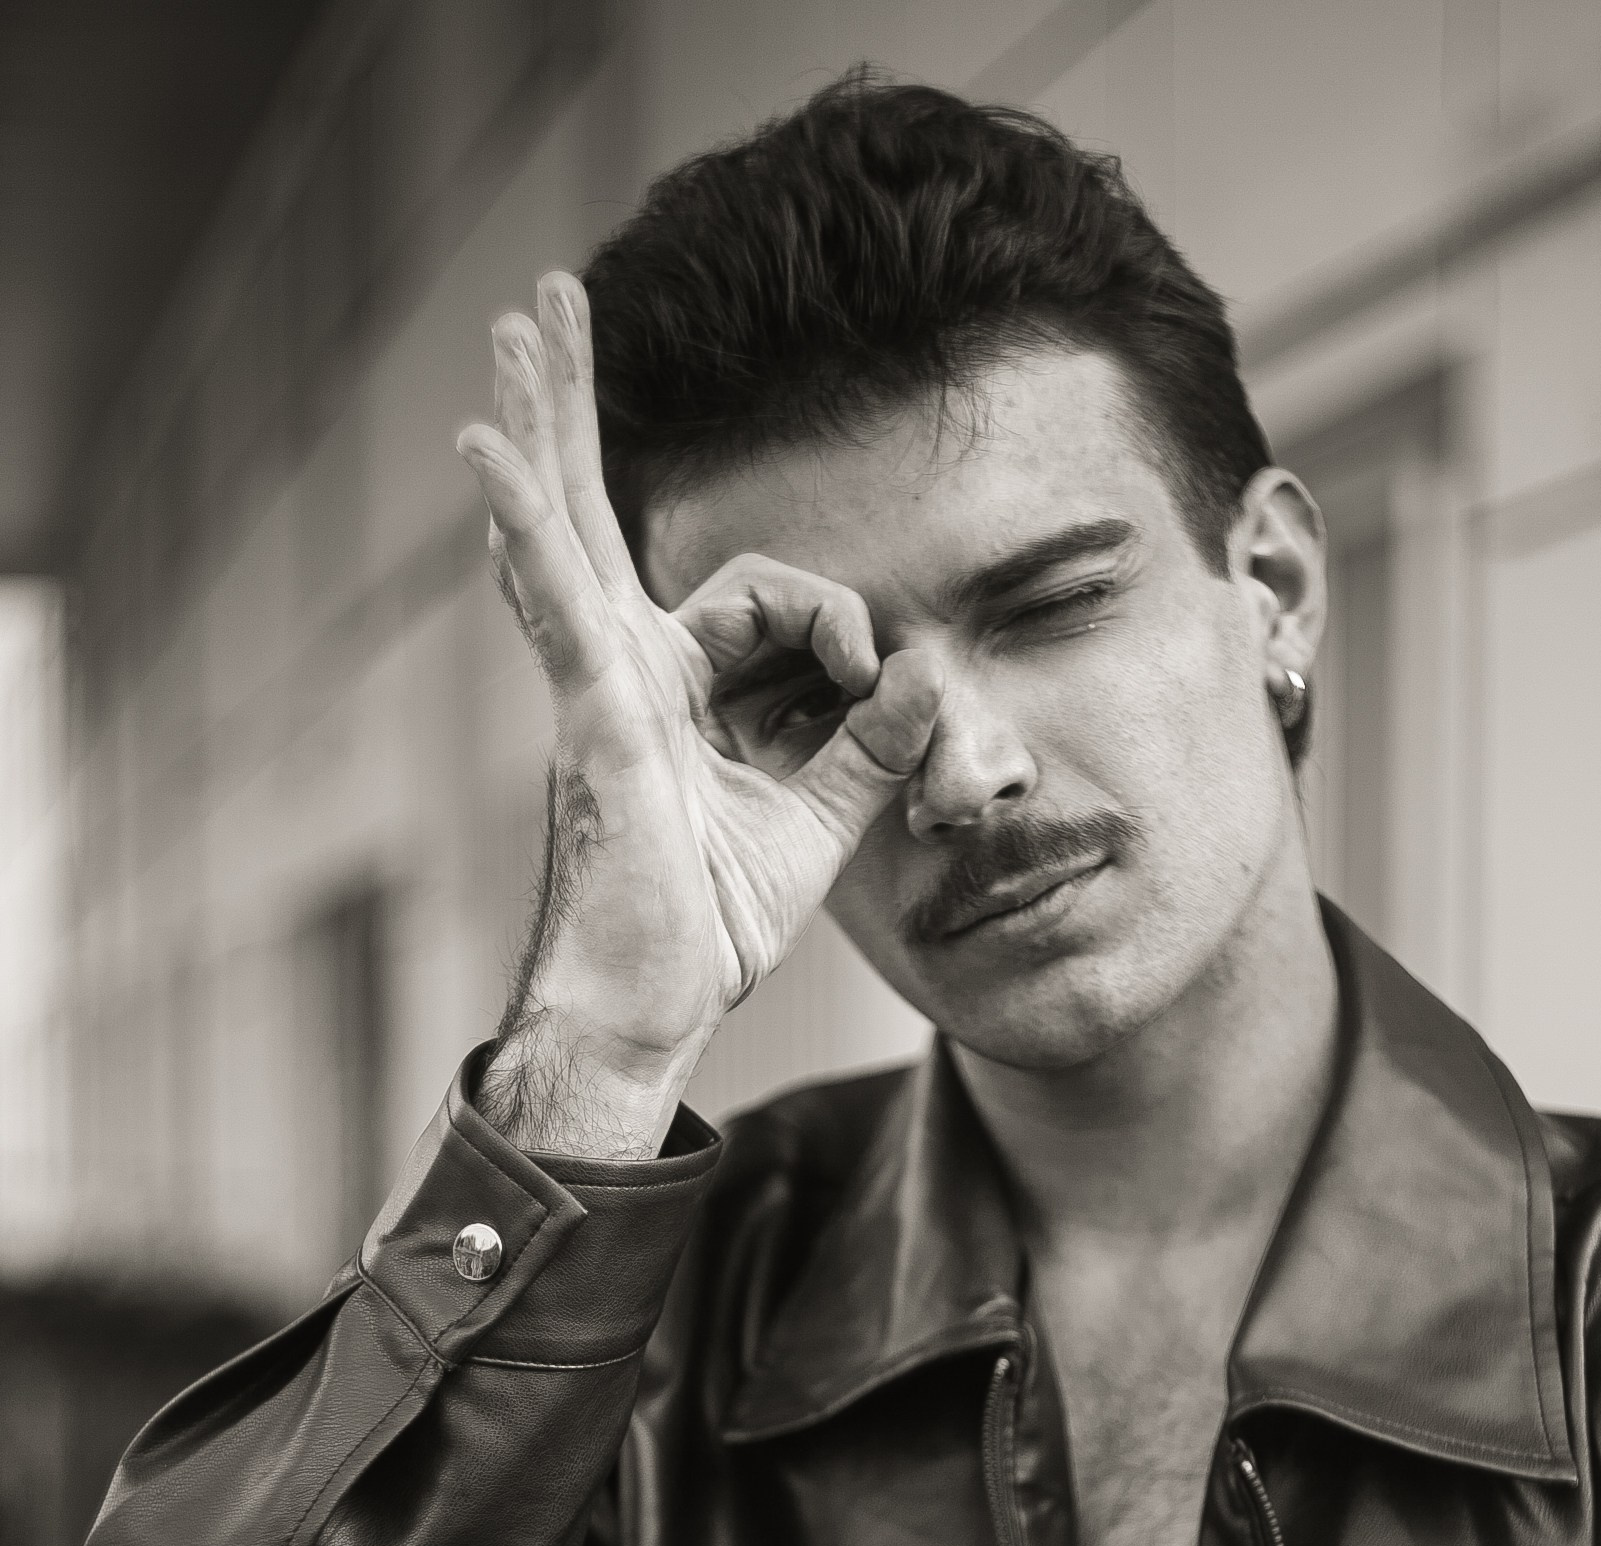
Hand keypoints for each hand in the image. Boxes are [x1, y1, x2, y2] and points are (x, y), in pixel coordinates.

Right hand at [456, 270, 942, 1155]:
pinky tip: (489, 452)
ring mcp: (596, 688)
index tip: (881, 686)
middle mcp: (621, 670)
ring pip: (567, 528)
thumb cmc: (706, 930)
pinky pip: (558, 608)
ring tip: (519, 320)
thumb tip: (935, 680)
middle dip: (580, 406)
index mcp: (673, 689)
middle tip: (551, 303)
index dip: (841, 624)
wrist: (647, 1012)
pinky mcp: (592, 720)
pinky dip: (525, 529)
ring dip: (548, 417)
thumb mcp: (814, 828)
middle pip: (600, 509)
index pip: (768, 597)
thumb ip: (870, 751)